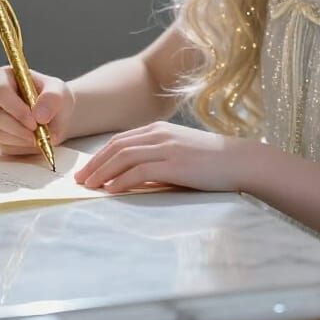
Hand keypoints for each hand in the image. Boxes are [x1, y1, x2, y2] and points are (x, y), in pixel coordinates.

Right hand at [0, 67, 75, 155]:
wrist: (55, 115)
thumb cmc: (54, 98)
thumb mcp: (59, 92)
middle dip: (19, 128)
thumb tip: (39, 116)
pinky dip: (22, 147)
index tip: (34, 121)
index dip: (16, 108)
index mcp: (4, 77)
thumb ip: (52, 99)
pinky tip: (36, 142)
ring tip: (42, 137)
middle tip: (40, 135)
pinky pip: (3, 146)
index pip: (0, 92)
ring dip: (22, 139)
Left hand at [73, 121, 258, 193]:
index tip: (87, 170)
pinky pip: (139, 171)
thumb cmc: (212, 161)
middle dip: (94, 164)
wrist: (239, 160)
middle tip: (80, 180)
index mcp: (159, 128)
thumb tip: (132, 178)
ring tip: (89, 187)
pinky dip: (121, 181)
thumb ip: (157, 159)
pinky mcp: (173, 163)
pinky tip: (111, 190)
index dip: (100, 155)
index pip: (120, 140)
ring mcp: (166, 147)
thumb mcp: (180, 152)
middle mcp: (160, 134)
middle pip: (116, 147)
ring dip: (102, 173)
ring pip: (123, 157)